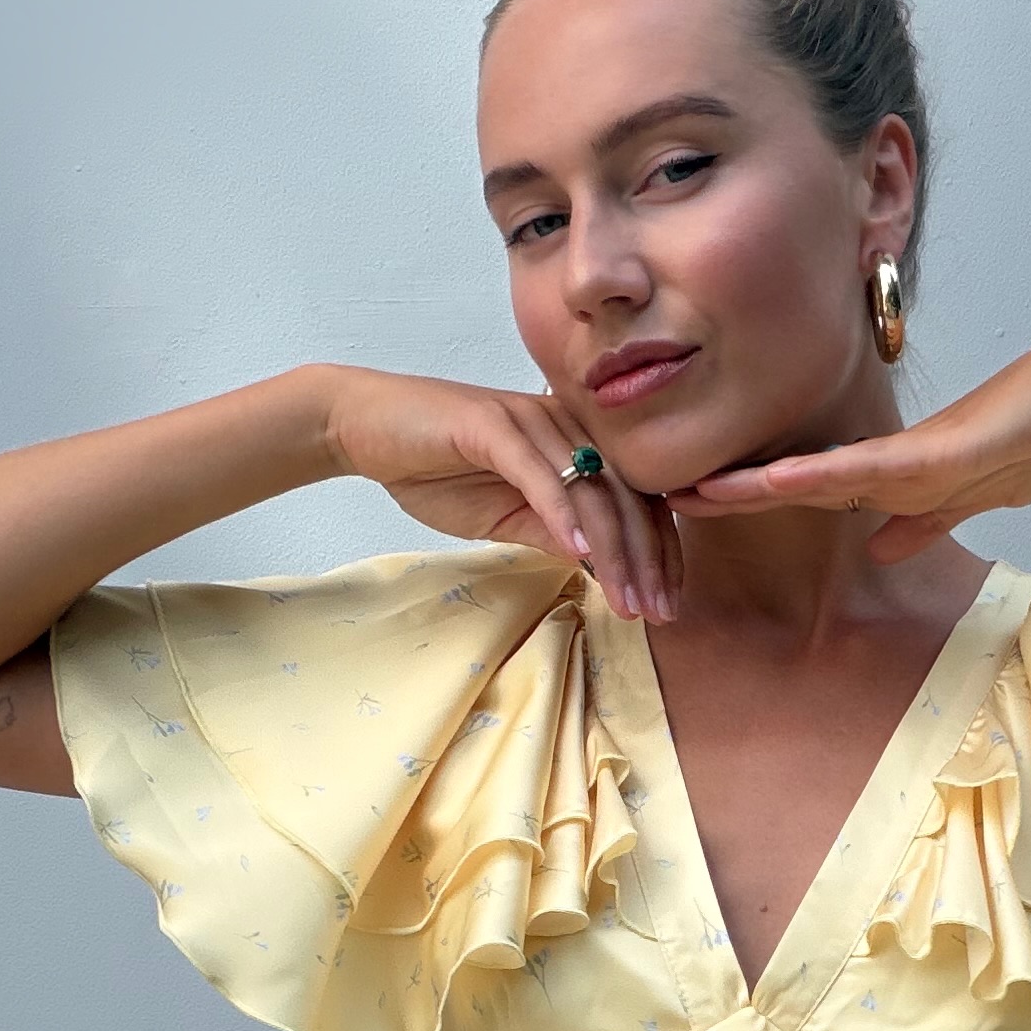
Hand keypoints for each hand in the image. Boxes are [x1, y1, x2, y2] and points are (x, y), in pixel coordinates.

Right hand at [321, 366, 680, 619]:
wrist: (366, 428)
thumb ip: (552, 533)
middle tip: (657, 612)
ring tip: (625, 597)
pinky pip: (539, 470)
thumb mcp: (505, 517)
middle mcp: (564, 424)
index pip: (636, 498)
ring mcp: (530, 419)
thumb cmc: (435, 468)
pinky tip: (579, 551)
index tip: (664, 604)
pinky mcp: (492, 423)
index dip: (657, 553)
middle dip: (647, 560)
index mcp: (575, 443)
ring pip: (591, 487)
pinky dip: (562, 511)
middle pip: (626, 494)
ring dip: (613, 548)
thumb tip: (601, 566)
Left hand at [668, 318, 1030, 560]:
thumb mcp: (979, 495)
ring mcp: (910, 454)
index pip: (811, 492)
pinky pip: (861, 472)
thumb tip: (879, 548)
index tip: (699, 505)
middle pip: (795, 482)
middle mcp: (893, 461)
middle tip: (662, 496)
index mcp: (900, 475)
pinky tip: (768, 484)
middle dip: (730, 493)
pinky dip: (814, 480)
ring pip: (812, 475)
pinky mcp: (935, 452)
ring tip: (686, 493)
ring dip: (751, 488)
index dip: (754, 499)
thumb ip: (927, 520)